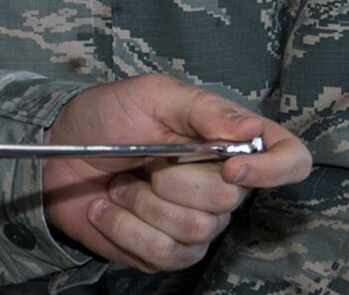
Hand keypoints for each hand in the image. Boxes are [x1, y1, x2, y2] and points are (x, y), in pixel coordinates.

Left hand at [42, 73, 309, 271]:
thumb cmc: (107, 116)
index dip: (274, 168)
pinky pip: (163, 254)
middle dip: (173, 179)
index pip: (289, 158)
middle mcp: (223, 183)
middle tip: (144, 159)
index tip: (231, 165)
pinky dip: (125, 228)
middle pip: (229, 199)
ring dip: (143, 203)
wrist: (58, 154)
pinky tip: (110, 206)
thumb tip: (252, 129)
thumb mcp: (152, 95)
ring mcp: (198, 221)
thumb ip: (203, 109)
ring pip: (194, 230)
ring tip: (123, 181)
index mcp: (229, 138)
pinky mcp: (168, 251)